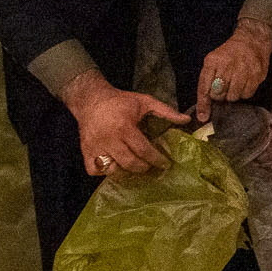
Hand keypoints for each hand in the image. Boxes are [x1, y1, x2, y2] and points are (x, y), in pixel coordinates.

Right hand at [65, 77, 184, 176]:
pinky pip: (94, 170)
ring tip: (135, 168)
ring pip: (112, 170)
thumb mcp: (145, 102)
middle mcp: (109, 139)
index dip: (156, 159)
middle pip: (129, 163)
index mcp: (124, 127)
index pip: (143, 150)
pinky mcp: (85, 151)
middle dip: (143, 168)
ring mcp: (95, 147)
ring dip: (125, 172)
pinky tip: (115, 166)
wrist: (90, 99)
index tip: (165, 164)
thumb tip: (186, 119)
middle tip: (151, 167)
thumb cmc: (120, 101)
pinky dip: (104, 172)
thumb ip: (166, 111)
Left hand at [195, 18, 271, 122]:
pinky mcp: (257, 74)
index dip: (203, 104)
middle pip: (219, 94)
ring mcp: (244, 69)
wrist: (251, 41)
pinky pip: (247, 94)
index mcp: (213, 61)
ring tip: (234, 85)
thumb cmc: (228, 55)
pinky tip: (244, 83)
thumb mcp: (212, 64)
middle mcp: (227, 65)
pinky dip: (244, 93)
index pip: (204, 87)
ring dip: (232, 95)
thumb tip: (203, 114)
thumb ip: (206, 85)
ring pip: (233, 97)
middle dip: (219, 96)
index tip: (203, 117)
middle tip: (223, 89)